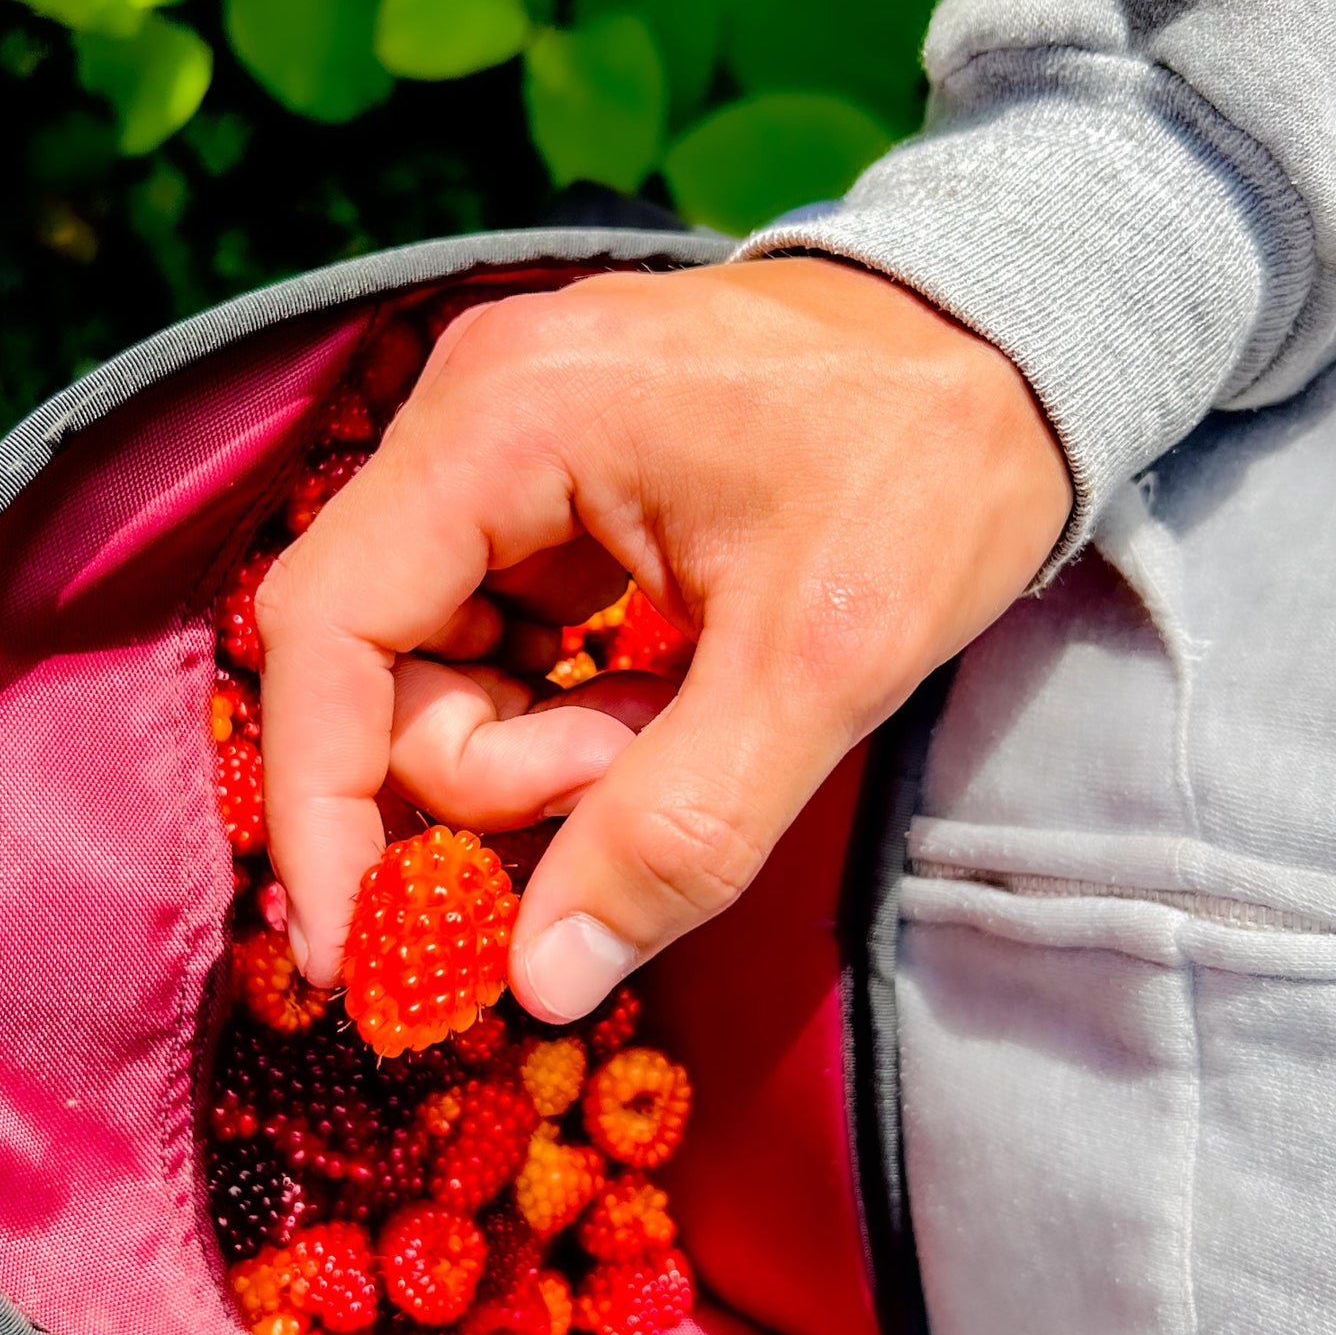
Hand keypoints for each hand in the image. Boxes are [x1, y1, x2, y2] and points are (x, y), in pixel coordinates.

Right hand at [259, 257, 1069, 1016]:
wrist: (1016, 352)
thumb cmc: (931, 472)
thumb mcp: (818, 667)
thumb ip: (678, 831)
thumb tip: (540, 982)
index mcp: (505, 422)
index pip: (325, 633)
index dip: (319, 806)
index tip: (351, 952)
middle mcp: (470, 421)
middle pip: (380, 668)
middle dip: (491, 778)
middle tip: (626, 778)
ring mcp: (503, 455)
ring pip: (435, 670)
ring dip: (537, 754)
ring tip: (674, 725)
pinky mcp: (546, 495)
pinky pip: (498, 647)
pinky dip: (560, 716)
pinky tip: (660, 703)